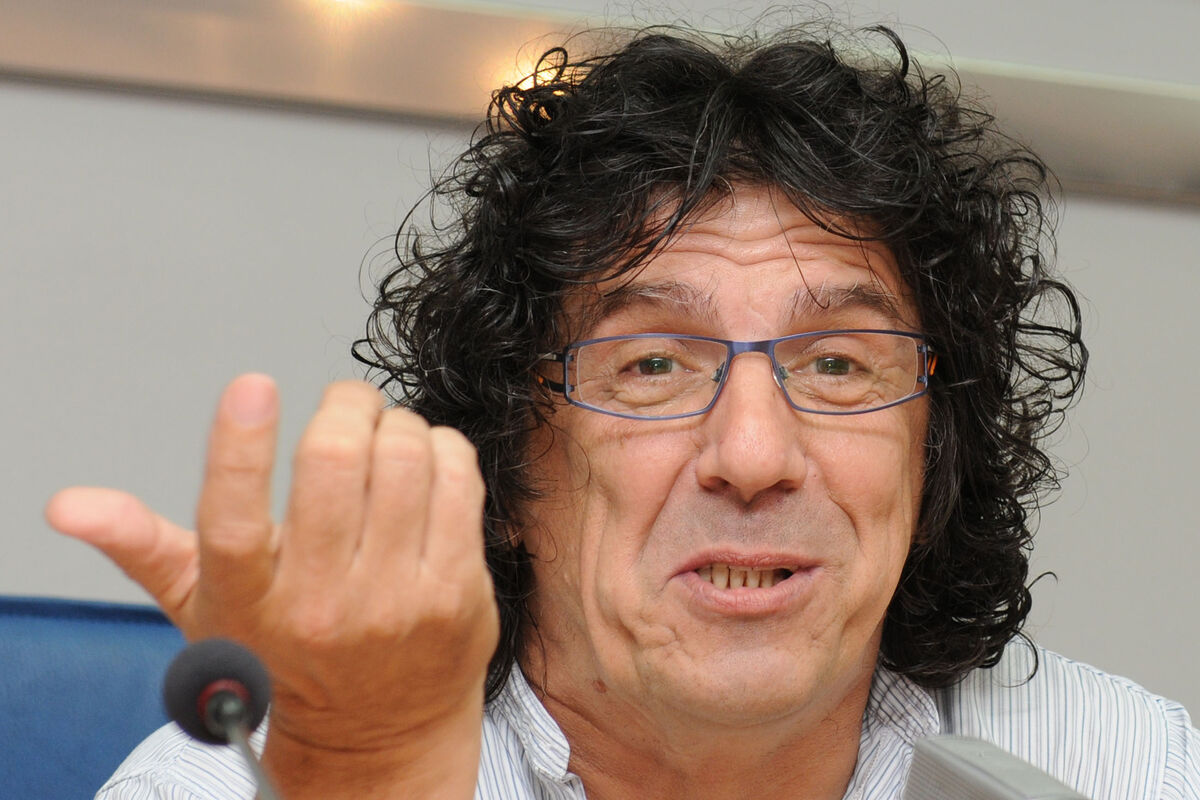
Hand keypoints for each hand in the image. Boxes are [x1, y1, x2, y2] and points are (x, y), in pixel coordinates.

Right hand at [46, 374, 498, 797]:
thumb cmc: (287, 652)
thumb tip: (70, 505)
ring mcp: (397, 600)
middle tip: (344, 407)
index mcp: (250, 598)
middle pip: (334, 462)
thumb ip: (143, 544)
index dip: (240, 445)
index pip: (234, 517)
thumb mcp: (208, 605)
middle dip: (344, 406)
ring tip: (384, 435)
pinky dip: (444, 448)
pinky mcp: (457, 591)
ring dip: (397, 423)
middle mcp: (323, 602)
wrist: (378, 729)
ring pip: (406, 457)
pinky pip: (459, 479)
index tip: (252, 386)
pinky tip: (428, 462)